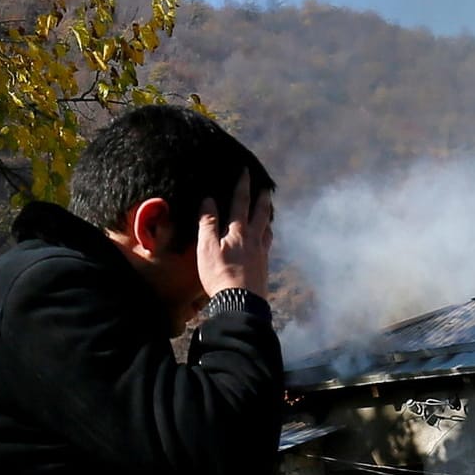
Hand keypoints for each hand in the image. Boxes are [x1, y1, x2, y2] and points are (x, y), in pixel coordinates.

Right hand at [197, 169, 273, 297]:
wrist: (242, 303)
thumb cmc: (220, 275)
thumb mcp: (206, 248)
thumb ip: (208, 223)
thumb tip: (208, 200)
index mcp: (239, 232)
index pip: (240, 202)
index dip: (242, 185)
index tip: (245, 171)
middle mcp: (254, 239)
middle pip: (261, 214)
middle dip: (263, 199)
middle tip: (267, 188)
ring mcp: (262, 253)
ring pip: (267, 230)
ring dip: (267, 218)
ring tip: (268, 213)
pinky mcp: (264, 267)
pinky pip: (267, 245)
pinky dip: (267, 236)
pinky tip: (265, 241)